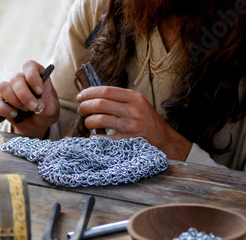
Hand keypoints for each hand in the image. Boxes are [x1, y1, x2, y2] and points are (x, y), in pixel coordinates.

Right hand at [0, 60, 58, 138]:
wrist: (36, 125)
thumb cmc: (45, 112)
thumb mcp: (53, 110)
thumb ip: (48, 107)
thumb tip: (39, 105)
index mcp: (36, 76)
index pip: (29, 66)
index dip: (33, 76)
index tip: (39, 91)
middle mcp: (22, 80)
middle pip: (16, 79)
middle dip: (24, 95)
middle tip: (33, 107)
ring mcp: (10, 90)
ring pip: (3, 87)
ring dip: (14, 101)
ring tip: (24, 111)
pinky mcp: (0, 101)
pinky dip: (3, 109)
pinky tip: (13, 115)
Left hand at [77, 86, 192, 159]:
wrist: (165, 142)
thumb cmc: (148, 123)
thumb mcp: (139, 105)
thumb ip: (121, 99)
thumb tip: (94, 96)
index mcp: (135, 98)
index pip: (106, 91)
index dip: (89, 93)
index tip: (80, 97)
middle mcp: (133, 110)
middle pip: (100, 104)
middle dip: (85, 107)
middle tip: (81, 110)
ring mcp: (131, 126)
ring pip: (100, 120)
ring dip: (88, 122)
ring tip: (88, 123)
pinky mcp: (128, 141)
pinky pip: (104, 138)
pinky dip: (94, 138)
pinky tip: (93, 137)